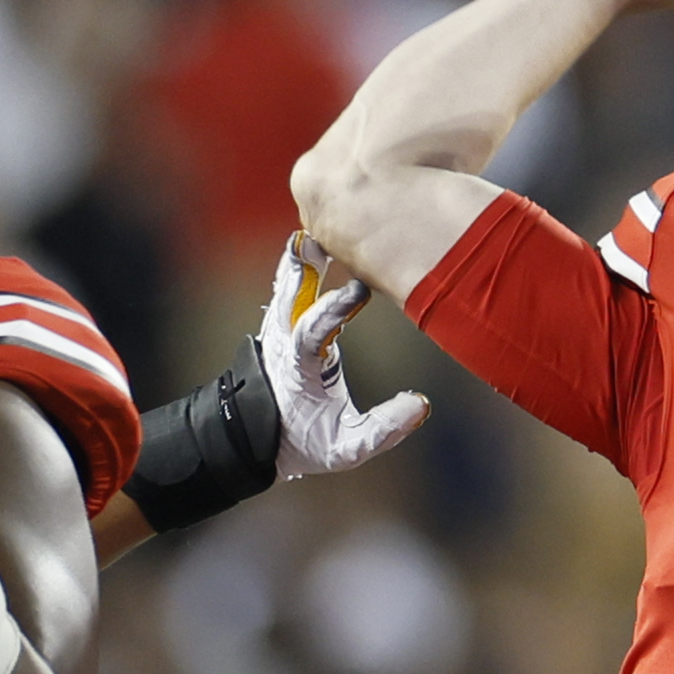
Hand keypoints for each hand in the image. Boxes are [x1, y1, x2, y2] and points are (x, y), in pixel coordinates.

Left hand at [263, 233, 428, 479]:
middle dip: (309, 264)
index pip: (314, 330)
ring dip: (305, 256)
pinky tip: (314, 239)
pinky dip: (299, 261)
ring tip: (323, 224)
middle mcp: (284, 340)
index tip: (360, 288)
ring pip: (287, 283)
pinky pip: (288, 285)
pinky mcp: (280, 324)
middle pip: (291, 294)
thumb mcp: (345, 449)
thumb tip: (420, 405)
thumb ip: (382, 429)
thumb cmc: (303, 440)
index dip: (334, 309)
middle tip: (328, 232)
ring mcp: (278, 328)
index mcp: (300, 366)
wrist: (254, 436)